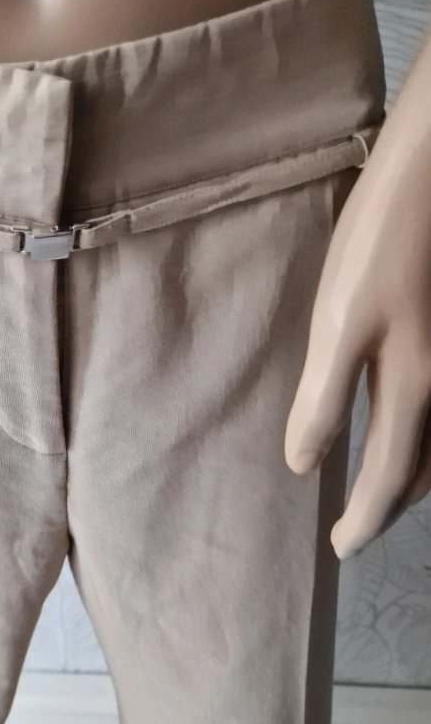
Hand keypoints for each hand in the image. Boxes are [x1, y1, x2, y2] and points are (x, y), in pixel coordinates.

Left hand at [284, 29, 430, 558]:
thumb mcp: (340, 322)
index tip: (340, 548)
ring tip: (384, 483)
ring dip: (414, 471)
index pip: (391, 479)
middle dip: (392, 503)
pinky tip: (403, 413)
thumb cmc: (380, 246)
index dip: (365, 520)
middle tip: (359, 524)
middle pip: (424, 467)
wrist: (430, 175)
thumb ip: (325, 396)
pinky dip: (422, 429)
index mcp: (415, 388)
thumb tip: (305, 463)